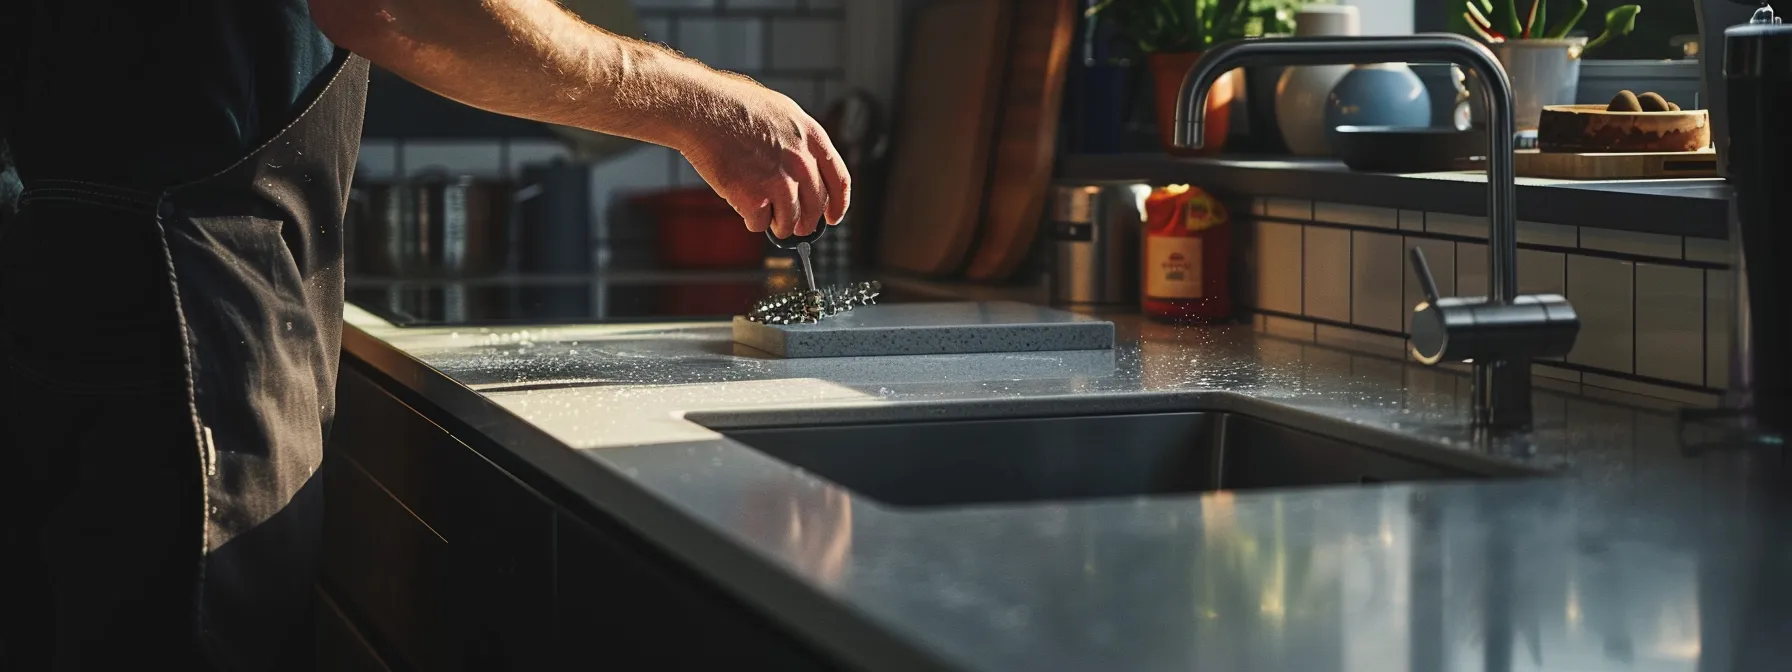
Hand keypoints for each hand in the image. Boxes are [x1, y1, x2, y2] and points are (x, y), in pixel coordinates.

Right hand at [676, 76, 850, 237]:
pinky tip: (742, 204)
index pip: (838, 180)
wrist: (701, 110)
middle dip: (806, 223)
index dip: (838, 204)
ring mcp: (780, 182)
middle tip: (796, 227)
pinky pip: (760, 224)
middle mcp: (802, 162)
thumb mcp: (781, 111)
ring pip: (790, 222)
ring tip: (765, 216)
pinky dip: (752, 220)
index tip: (833, 218)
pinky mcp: (755, 198)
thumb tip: (804, 167)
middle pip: (815, 207)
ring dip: (779, 226)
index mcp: (811, 137)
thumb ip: (797, 140)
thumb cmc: (731, 105)